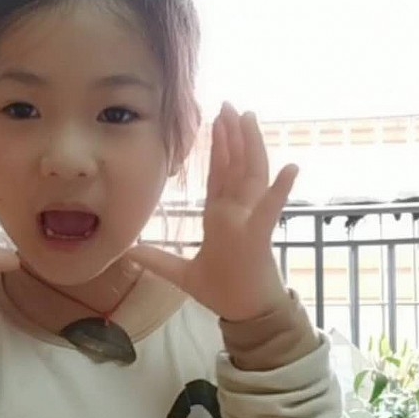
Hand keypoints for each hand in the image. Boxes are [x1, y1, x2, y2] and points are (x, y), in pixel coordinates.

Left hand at [129, 102, 296, 320]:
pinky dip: (281, 189)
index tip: (214, 121)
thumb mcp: (181, 274)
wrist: (244, 313)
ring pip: (253, 175)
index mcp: (221, 216)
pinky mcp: (259, 235)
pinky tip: (291, 167)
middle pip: (235, 165)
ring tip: (249, 118)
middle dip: (231, 135)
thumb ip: (157, 260)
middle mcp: (237, 211)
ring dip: (251, 145)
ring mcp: (250, 219)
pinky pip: (271, 209)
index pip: (219, 174)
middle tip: (227, 104)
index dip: (217, 148)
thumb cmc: (221, 291)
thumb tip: (127, 252)